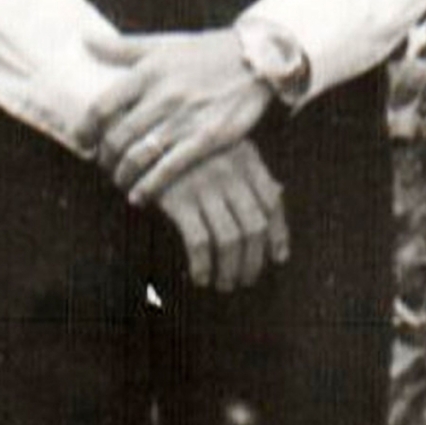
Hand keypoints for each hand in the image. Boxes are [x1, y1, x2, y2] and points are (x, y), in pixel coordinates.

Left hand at [77, 26, 271, 203]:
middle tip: (102, 165)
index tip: (81, 141)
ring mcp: (186, 118)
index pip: (103, 105)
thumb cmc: (205, 52)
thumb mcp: (163, 44)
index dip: (85, 128)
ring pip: (139, 155)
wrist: (257, 59)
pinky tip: (139, 195)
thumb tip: (85, 39)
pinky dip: (148, 186)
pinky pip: (169, 169)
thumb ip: (122, 47)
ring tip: (120, 180)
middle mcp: (164, 94)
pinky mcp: (208, 138)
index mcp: (149, 71)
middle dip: (104, 157)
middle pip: (118, 136)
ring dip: (122, 174)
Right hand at [155, 139, 290, 292]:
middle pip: (254, 227)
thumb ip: (250, 169)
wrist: (145, 139)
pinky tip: (200, 277)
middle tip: (247, 279)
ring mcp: (205, 185)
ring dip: (230, 270)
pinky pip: (200, 242)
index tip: (277, 258)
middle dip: (254, 260)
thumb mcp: (225, 148)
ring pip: (230, 240)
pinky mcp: (179, 199)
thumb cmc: (189, 149)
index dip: (278, 235)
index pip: (272, 203)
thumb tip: (280, 192)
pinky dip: (203, 266)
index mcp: (246, 159)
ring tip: (225, 284)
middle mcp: (231, 172)